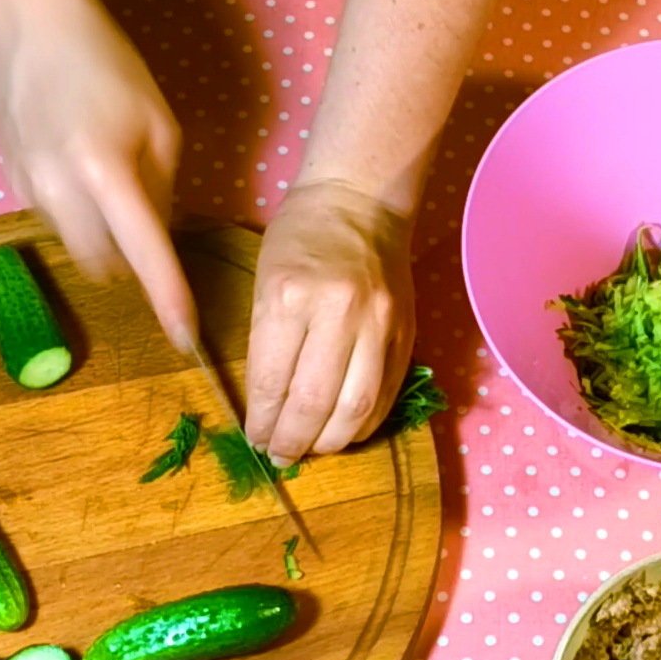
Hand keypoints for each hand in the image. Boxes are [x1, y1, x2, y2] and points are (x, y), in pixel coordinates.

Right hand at [0, 0, 193, 347]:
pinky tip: (80, 172)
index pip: (145, 254)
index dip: (168, 300)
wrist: (29, 30)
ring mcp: (27, 189)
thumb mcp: (160, 127)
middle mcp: (59, 190)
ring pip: (78, 249)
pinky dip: (78, 217)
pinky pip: (54, 222)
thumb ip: (164, 191)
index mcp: (105, 172)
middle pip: (105, 267)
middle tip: (148, 225)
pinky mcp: (10, 184)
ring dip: (105, 240)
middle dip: (133, 264)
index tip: (185, 339)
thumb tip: (160, 240)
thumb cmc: (109, 70)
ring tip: (112, 188)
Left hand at [244, 181, 416, 464]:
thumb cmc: (300, 238)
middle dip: (294, 441)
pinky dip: (364, 422)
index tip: (255, 440)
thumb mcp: (265, 281)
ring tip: (313, 449)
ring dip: (332, 441)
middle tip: (281, 456)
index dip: (262, 423)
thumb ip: (268, 344)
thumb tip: (268, 409)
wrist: (361, 202)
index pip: (272, 381)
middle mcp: (339, 313)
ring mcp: (379, 324)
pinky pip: (386, 394)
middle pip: (316, 403)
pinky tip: (345, 429)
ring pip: (357, 408)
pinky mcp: (405, 333)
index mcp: (290, 297)